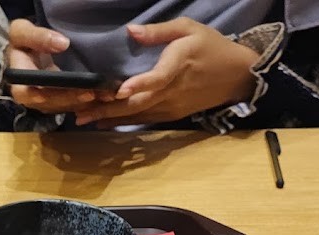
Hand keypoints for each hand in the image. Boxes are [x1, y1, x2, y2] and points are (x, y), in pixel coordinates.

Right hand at [5, 19, 105, 114]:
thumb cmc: (24, 41)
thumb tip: (63, 44)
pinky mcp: (59, 102)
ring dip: (83, 104)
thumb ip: (37, 37)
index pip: (24, 93)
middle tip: (90, 93)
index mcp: (20, 80)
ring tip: (103, 96)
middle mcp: (32, 96)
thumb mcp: (22, 32)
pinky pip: (73, 105)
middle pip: (50, 103)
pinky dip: (89, 102)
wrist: (30, 51)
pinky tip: (104, 96)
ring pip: (64, 107)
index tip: (46, 94)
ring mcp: (47, 102)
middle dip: (70, 98)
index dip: (35, 95)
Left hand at [73, 18, 259, 126]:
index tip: (118, 91)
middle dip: (108, 109)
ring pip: (138, 114)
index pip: (157, 78)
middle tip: (80, 112)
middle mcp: (173, 90)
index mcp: (179, 65)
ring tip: (84, 119)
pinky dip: (123, 121)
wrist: (237, 76)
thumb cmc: (211, 47)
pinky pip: (145, 119)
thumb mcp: (189, 28)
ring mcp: (172, 106)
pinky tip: (104, 123)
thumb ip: (158, 31)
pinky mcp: (172, 114)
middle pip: (138, 103)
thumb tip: (130, 31)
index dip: (138, 85)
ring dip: (110, 118)